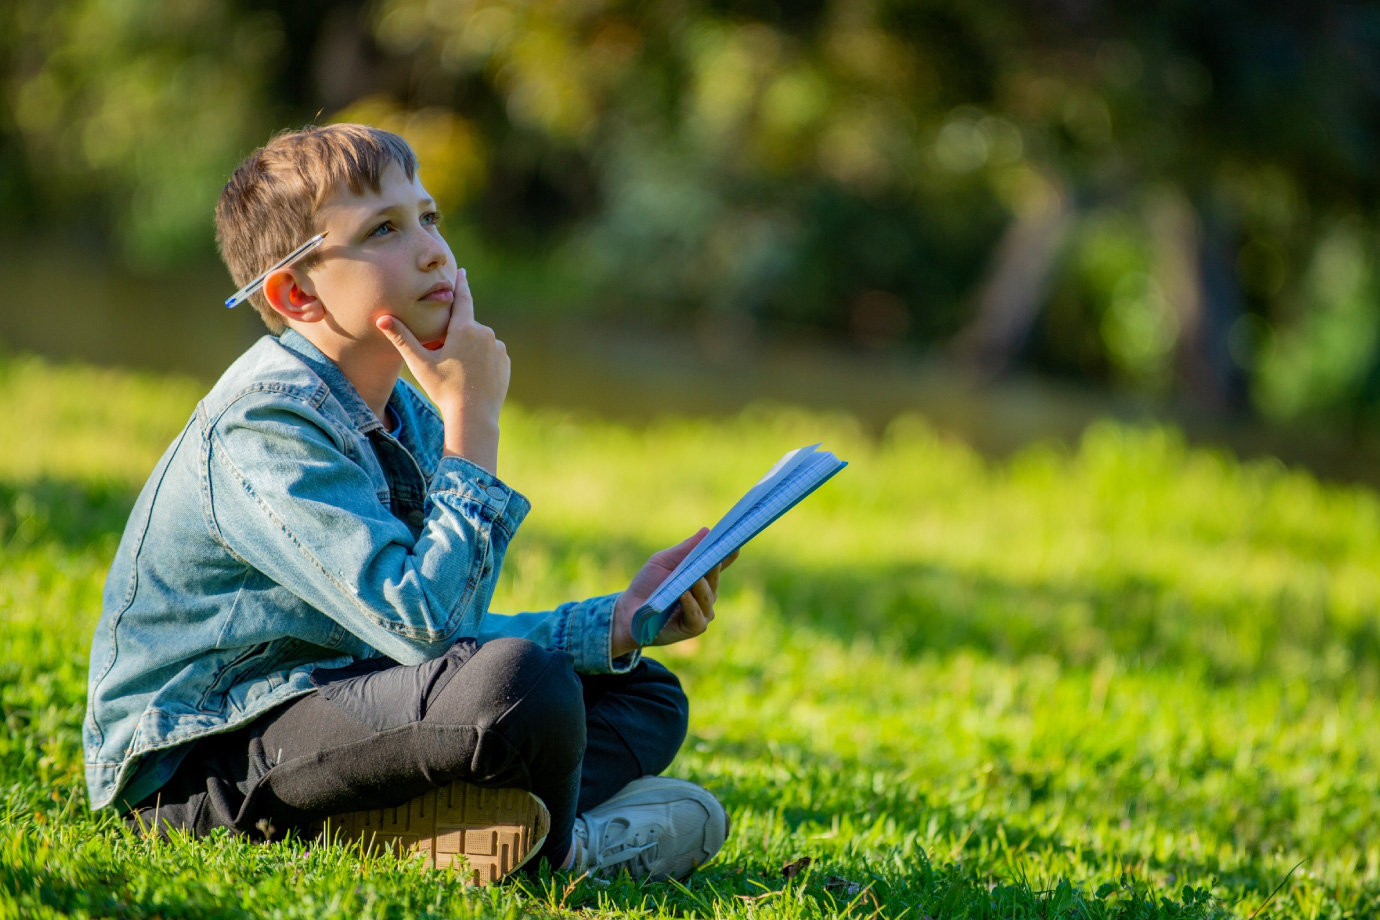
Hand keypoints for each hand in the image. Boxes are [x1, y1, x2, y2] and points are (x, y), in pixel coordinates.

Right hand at [376, 269, 508, 473]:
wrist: (473, 416)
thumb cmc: (443, 388)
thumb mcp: (419, 362)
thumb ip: (401, 338)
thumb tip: (380, 318)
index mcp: (464, 328)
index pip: (462, 298)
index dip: (460, 284)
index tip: (461, 271)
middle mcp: (485, 333)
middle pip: (466, 328)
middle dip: (455, 338)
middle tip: (444, 360)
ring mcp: (498, 348)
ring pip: (478, 343)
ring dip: (468, 351)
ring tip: (458, 373)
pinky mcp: (505, 362)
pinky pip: (490, 355)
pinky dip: (481, 361)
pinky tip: (472, 377)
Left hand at [611, 528, 739, 658]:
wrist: (629, 611)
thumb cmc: (648, 585)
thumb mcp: (664, 561)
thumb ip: (685, 549)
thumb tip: (707, 531)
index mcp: (701, 577)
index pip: (718, 564)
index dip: (728, 554)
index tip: (734, 542)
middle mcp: (706, 594)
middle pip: (714, 579)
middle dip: (712, 568)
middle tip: (713, 557)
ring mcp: (702, 612)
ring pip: (707, 597)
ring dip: (701, 587)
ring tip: (695, 578)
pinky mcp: (694, 628)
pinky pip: (697, 615)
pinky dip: (691, 604)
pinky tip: (684, 595)